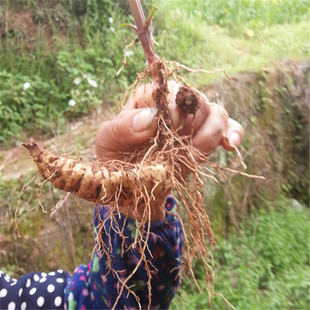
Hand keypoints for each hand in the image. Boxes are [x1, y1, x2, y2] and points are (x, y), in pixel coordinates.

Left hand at [95, 81, 243, 221]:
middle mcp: (173, 108)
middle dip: (193, 121)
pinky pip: (229, 130)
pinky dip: (234, 134)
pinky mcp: (204, 143)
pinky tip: (230, 145)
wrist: (129, 189)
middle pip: (196, 99)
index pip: (168, 89)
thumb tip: (151, 117)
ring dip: (210, 133)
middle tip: (179, 144)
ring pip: (215, 114)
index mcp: (147, 100)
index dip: (173, 106)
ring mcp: (191, 126)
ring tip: (193, 154)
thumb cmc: (114, 159)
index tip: (166, 127)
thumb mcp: (107, 141)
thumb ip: (122, 127)